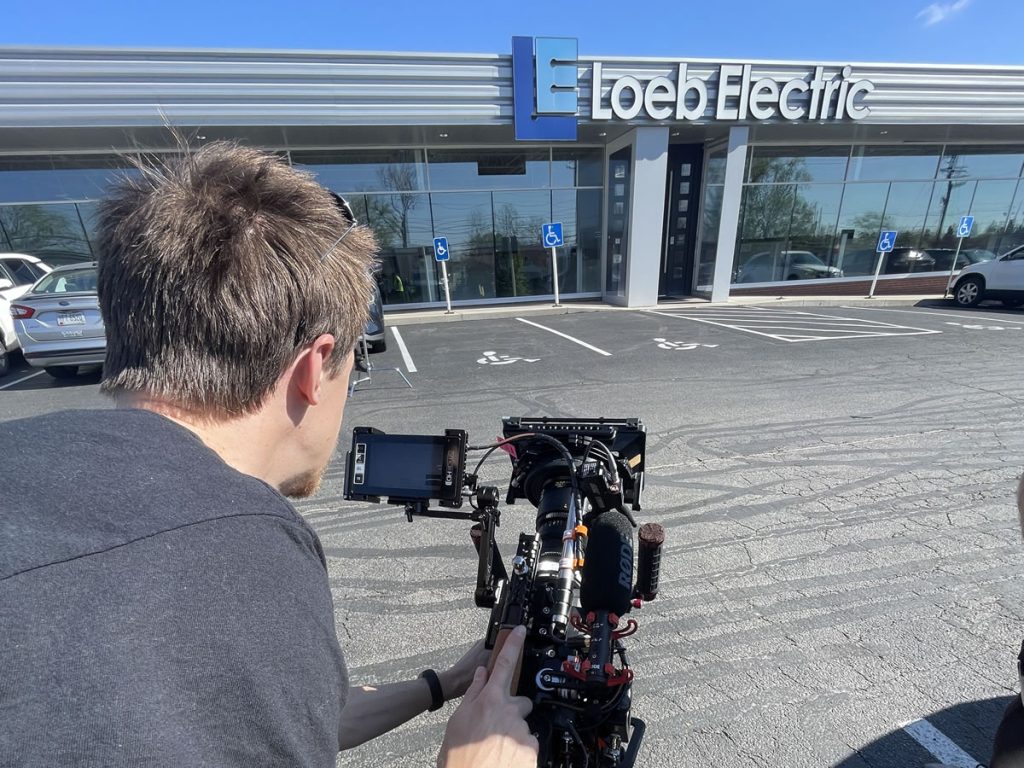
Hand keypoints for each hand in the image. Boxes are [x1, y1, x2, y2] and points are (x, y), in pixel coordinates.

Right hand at [437, 626, 538, 767]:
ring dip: (513, 734)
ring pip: (523, 726)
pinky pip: (529, 744)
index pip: (504, 665)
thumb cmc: (460, 757)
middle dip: (513, 710)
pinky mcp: (531, 749)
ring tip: (496, 749)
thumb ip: (472, 694)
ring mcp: (522, 731)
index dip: (513, 644)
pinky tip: (504, 758)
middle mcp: (509, 713)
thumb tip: (480, 674)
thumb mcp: (457, 721)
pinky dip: (519, 751)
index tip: (521, 631)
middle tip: (496, 727)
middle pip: (520, 702)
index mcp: (489, 701)